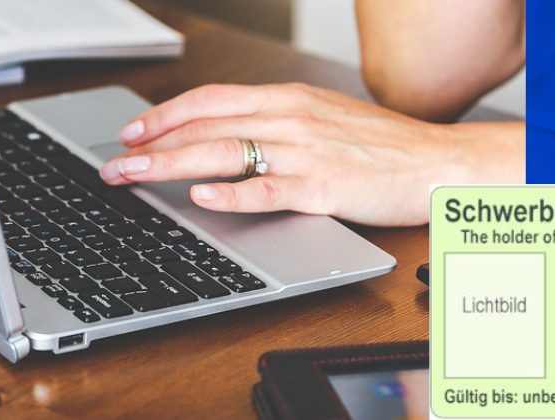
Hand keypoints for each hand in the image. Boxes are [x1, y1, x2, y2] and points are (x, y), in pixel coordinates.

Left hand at [98, 83, 522, 226]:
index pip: (211, 99)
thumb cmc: (383, 146)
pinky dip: (231, 194)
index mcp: (289, 99)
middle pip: (205, 125)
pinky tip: (202, 199)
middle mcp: (290, 118)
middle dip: (151, 145)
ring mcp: (305, 152)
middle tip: (113, 164)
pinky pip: (268, 189)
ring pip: (224, 153)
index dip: (165, 114)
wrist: (440, 162)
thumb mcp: (323, 118)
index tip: (132, 130)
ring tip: (134, 177)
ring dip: (171, 166)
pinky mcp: (322, 188)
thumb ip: (275, 123)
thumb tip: (226, 135)